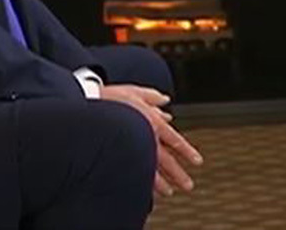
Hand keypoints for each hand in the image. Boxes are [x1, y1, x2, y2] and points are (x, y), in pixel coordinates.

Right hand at [98, 84, 203, 198]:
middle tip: (188, 186)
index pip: (175, 140)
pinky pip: (133, 171)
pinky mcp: (119, 155)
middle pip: (166, 160)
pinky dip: (141, 182)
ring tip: (169, 193)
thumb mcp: (136, 92)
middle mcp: (146, 138)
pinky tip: (145, 190)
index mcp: (153, 122)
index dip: (187, 151)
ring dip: (161, 183)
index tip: (197, 161)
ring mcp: (133, 148)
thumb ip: (153, 98)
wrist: (88, 104)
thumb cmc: (112, 98)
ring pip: (151, 170)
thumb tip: (165, 100)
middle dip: (177, 174)